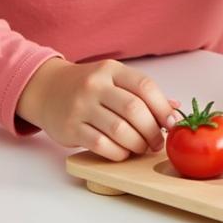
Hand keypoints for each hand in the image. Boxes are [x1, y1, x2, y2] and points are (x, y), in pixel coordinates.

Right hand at [16, 57, 176, 160]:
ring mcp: (81, 106)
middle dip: (152, 130)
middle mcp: (96, 85)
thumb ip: (142, 92)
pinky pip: (101, 145)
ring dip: (137, 144)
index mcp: (112, 70)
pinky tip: (123, 152)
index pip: (145, 86)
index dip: (162, 107)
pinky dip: (118, 152)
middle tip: (158, 142)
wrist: (47, 89)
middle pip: (134, 110)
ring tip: (143, 148)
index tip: (171, 123)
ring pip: (119, 130)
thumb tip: (174, 107)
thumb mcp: (115, 79)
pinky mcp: (70, 128)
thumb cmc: (89, 86)